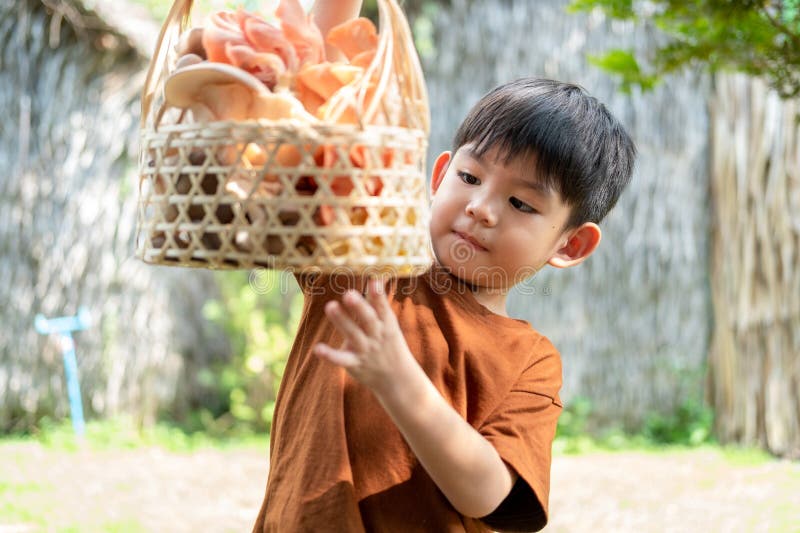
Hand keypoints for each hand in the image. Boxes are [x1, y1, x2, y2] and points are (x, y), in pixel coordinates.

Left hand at [313, 278, 414, 395]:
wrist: (397, 379)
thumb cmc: (388, 342)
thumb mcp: (388, 322)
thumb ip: (378, 300)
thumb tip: (378, 275)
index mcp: (386, 323)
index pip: (382, 307)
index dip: (378, 294)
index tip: (374, 280)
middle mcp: (376, 335)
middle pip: (368, 320)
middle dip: (359, 307)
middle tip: (348, 293)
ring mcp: (365, 350)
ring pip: (353, 335)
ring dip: (342, 321)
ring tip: (330, 306)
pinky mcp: (354, 363)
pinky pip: (341, 359)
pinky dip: (330, 355)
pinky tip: (317, 348)